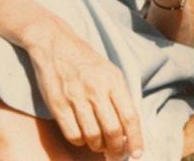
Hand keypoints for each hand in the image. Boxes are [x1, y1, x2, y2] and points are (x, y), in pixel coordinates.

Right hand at [25, 22, 143, 158]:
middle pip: (113, 130)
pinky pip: (72, 133)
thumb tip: (129, 126)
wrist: (56, 44)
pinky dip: (80, 142)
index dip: (136, 139)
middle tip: (116, 155)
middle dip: (117, 149)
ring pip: (92, 135)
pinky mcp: (57, 104)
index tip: (137, 154)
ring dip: (99, 147)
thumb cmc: (87, 61)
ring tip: (101, 147)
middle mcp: (97, 90)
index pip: (130, 116)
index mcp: (114, 81)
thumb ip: (120, 95)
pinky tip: (84, 139)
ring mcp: (76, 97)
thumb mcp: (111, 72)